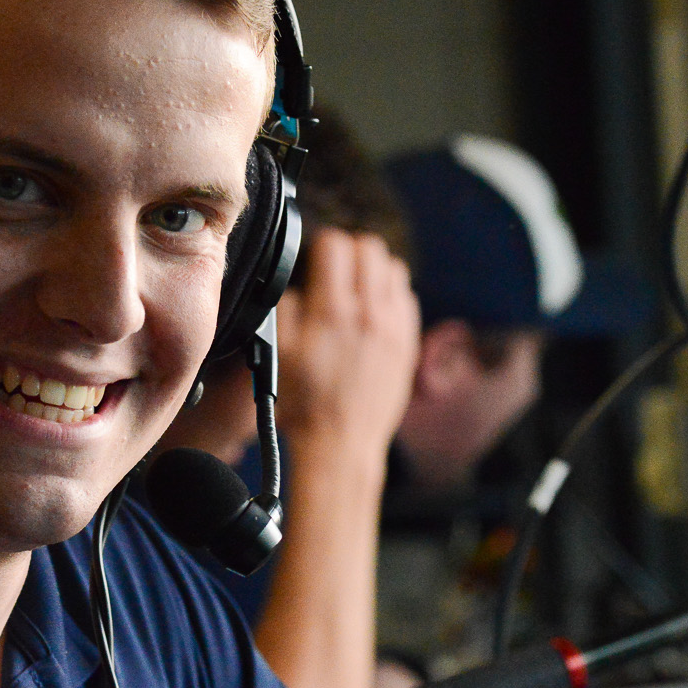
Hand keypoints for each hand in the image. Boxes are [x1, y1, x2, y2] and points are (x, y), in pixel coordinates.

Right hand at [274, 228, 418, 469]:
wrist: (341, 442)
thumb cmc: (304, 403)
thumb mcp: (278, 352)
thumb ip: (286, 307)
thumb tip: (296, 282)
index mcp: (331, 311)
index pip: (335, 244)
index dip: (320, 246)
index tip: (314, 259)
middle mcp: (368, 313)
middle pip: (369, 247)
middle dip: (349, 251)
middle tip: (335, 270)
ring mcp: (394, 327)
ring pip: (393, 267)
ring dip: (373, 269)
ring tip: (357, 288)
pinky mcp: (408, 343)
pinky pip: (407, 297)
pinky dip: (391, 294)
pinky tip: (375, 310)